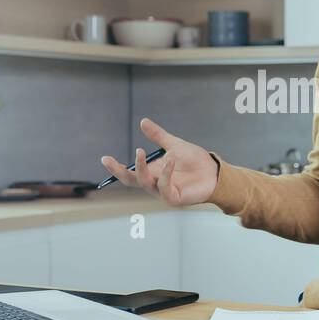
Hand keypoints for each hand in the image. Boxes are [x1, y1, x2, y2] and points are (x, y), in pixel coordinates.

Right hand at [100, 118, 217, 206]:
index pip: (130, 172)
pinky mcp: (175, 198)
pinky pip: (165, 187)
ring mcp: (163, 192)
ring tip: (140, 150)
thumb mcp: (174, 144)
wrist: (214, 171)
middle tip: (108, 160)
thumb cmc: (194, 160)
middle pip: (131, 181)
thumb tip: (143, 121)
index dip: (117, 167)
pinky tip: (170, 160)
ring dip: (141, 168)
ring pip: (145, 183)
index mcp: (152, 173)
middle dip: (119, 171)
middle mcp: (154, 184)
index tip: (104, 158)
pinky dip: (165, 173)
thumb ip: (158, 136)